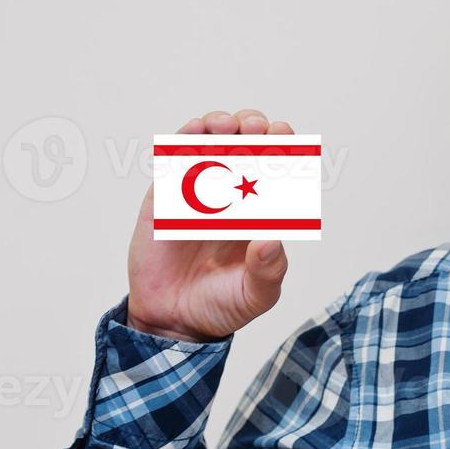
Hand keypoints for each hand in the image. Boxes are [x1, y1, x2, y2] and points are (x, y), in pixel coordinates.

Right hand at [125, 109, 291, 342]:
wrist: (174, 322)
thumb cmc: (221, 305)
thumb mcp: (256, 295)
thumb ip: (268, 271)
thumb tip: (271, 240)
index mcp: (260, 212)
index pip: (277, 169)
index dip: (283, 148)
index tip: (284, 139)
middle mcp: (231, 196)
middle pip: (247, 146)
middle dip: (255, 128)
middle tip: (257, 130)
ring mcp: (197, 193)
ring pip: (210, 144)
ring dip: (220, 126)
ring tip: (227, 126)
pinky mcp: (165, 198)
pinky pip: (173, 161)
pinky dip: (184, 140)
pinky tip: (195, 131)